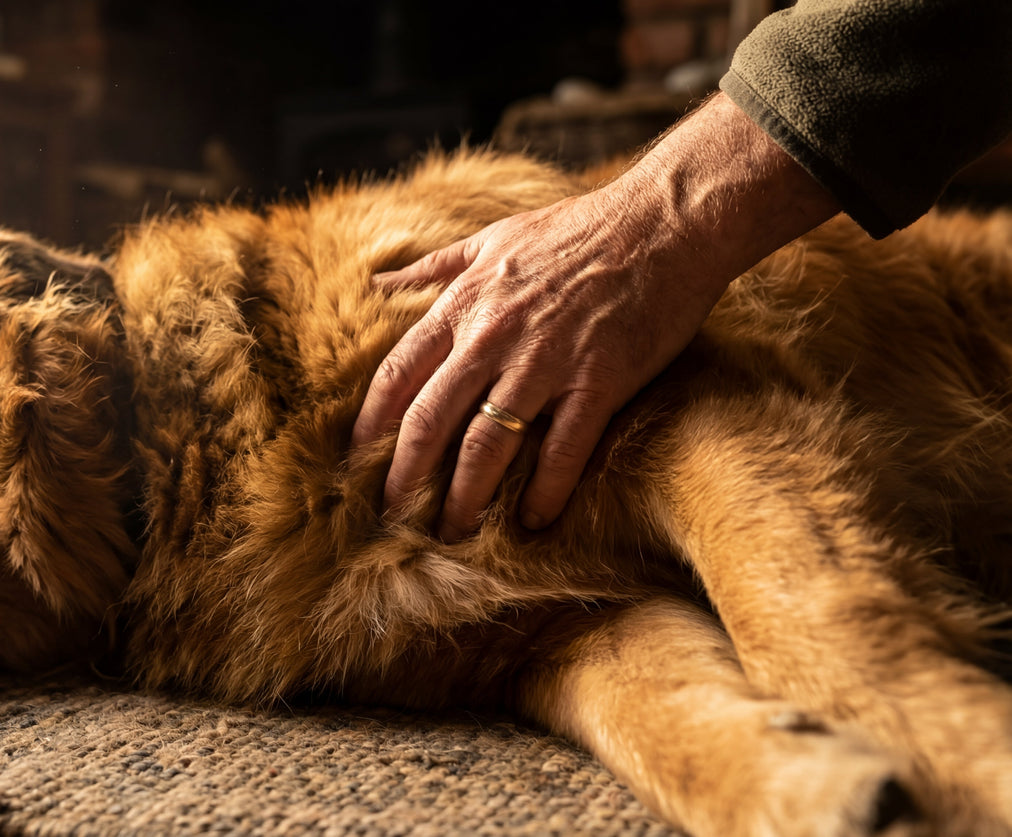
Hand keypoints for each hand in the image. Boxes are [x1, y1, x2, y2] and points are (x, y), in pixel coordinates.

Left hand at [352, 190, 726, 540]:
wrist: (664, 222)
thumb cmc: (577, 229)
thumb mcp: (492, 238)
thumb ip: (434, 268)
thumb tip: (378, 284)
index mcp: (464, 305)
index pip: (397, 375)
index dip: (370, 424)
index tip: (355, 461)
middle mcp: (493, 338)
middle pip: (429, 421)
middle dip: (404, 476)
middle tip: (392, 516)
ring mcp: (545, 362)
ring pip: (486, 445)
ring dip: (465, 498)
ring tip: (453, 533)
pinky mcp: (598, 381)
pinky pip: (563, 449)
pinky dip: (546, 491)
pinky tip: (534, 521)